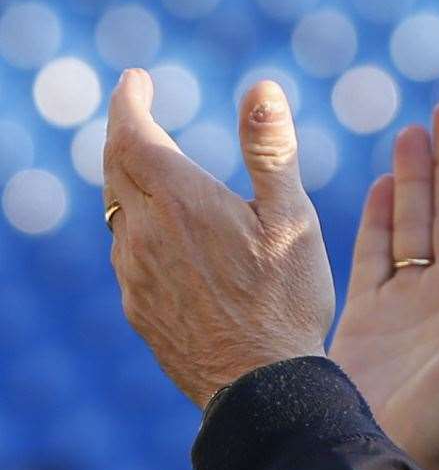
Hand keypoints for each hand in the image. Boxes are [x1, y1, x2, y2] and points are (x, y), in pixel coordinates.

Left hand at [104, 70, 334, 405]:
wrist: (260, 387)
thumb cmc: (285, 303)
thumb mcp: (292, 220)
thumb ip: (272, 151)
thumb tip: (262, 87)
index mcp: (178, 199)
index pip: (131, 132)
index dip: (129, 101)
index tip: (137, 82)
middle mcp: (143, 232)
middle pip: (115, 169)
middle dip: (127, 138)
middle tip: (141, 121)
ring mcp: (135, 274)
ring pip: (119, 214)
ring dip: (132, 188)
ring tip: (157, 183)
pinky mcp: (139, 309)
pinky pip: (128, 257)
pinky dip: (140, 234)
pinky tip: (168, 248)